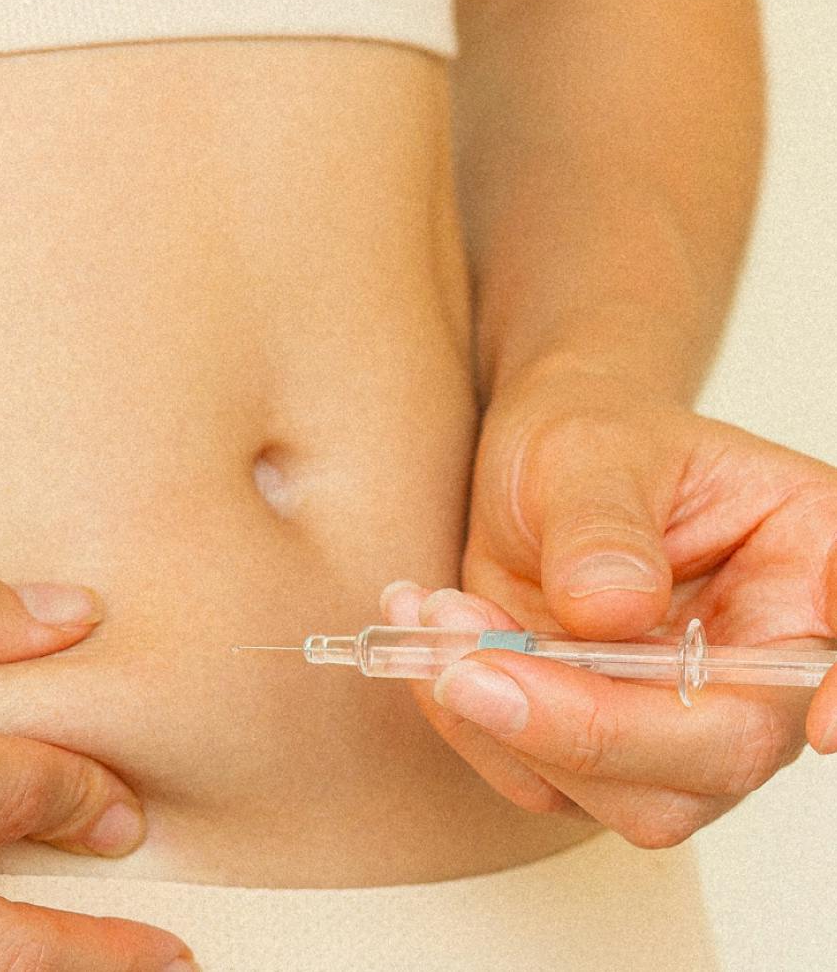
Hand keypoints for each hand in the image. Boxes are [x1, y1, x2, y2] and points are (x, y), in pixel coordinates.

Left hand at [382, 362, 836, 848]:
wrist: (540, 464)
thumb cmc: (588, 437)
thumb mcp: (589, 452)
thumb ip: (603, 526)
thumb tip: (610, 611)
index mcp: (805, 565)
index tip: (819, 722)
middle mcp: (761, 660)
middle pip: (719, 753)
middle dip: (584, 726)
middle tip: (464, 664)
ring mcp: (686, 714)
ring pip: (630, 795)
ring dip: (509, 724)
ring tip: (437, 616)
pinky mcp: (608, 741)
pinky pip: (546, 780)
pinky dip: (473, 725)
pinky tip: (433, 641)